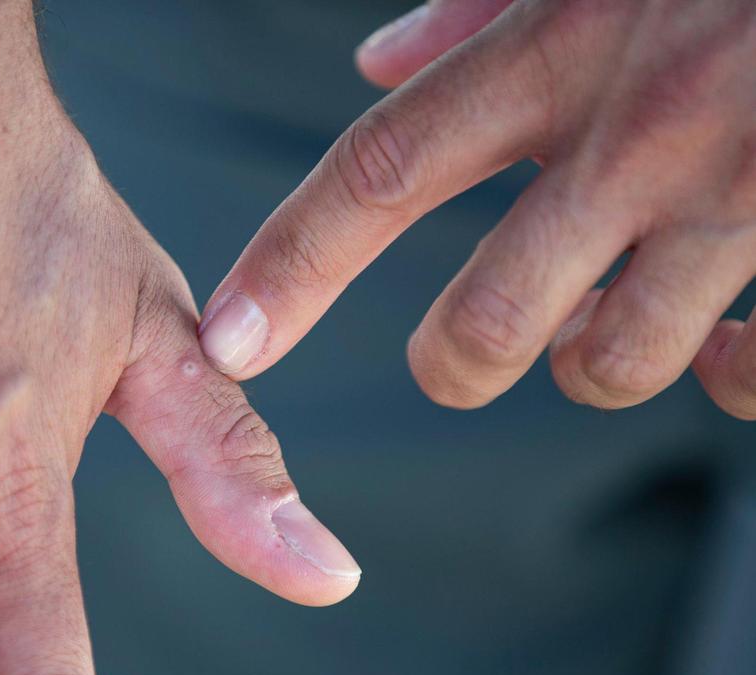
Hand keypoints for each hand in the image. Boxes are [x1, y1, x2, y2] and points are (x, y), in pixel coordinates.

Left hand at [199, 0, 755, 417]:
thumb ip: (473, 6)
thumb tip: (376, 64)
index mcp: (553, 52)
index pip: (378, 172)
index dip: (290, 265)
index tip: (229, 342)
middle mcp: (631, 132)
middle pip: (487, 323)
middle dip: (453, 366)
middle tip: (455, 357)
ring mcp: (733, 194)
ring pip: (608, 365)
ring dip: (585, 365)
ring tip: (598, 324)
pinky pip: (747, 376)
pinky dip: (721, 378)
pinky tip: (720, 341)